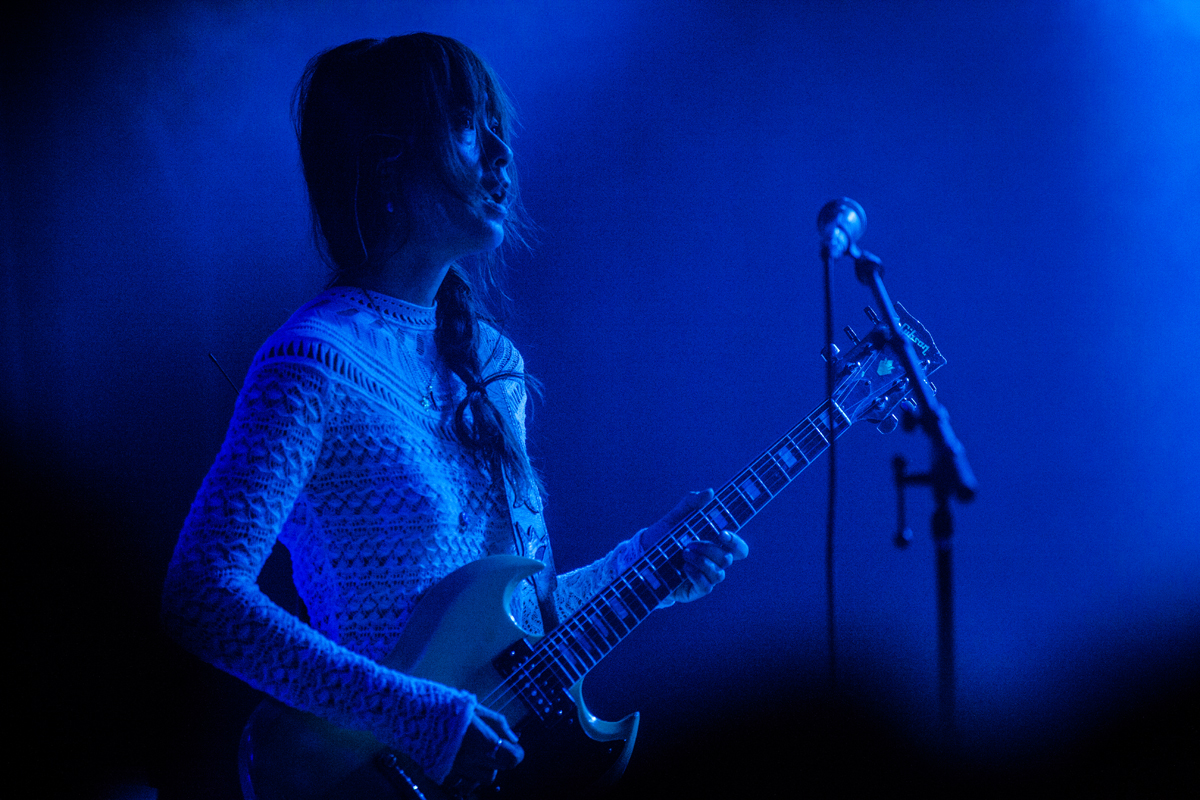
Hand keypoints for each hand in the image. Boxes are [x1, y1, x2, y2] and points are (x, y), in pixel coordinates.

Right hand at [446, 705, 522, 792]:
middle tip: (493, 747)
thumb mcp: (475, 708)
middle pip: (497, 772)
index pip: (511, 758)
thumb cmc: (447, 706)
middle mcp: (470, 760)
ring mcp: (455, 769)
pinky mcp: (442, 774)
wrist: (412, 712)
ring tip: (475, 753)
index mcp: (482, 740)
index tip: (512, 746)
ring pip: (480, 780)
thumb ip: (498, 724)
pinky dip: (466, 775)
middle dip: (499, 761)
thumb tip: (514, 739)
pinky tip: (462, 761)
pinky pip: (462, 783)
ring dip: (483, 769)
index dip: (515, 753)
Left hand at [637, 489, 748, 603]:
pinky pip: (706, 587)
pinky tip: (684, 567)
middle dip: (710, 550)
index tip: (722, 533)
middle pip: (729, 559)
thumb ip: (692, 503)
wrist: (642, 556)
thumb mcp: (675, 517)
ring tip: (683, 554)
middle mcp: (712, 562)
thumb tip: (710, 492)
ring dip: (702, 562)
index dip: (736, 542)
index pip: (738, 548)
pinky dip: (696, 575)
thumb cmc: (662, 536)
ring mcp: (705, 577)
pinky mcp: (694, 590)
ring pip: (719, 574)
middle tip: (690, 544)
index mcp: (714, 545)